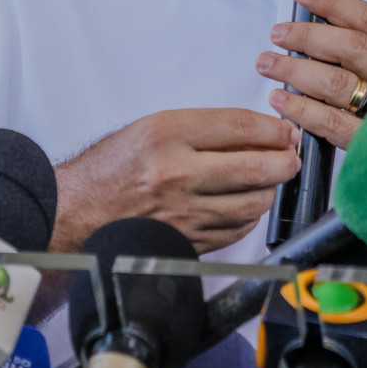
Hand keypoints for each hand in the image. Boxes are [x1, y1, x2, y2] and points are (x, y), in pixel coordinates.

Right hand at [53, 108, 300, 254]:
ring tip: (269, 179)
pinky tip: (244, 204)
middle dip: (285, 160)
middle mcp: (177, 174)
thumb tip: (254, 133)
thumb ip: (202, 129)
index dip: (273, 129)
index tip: (284, 131)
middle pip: (256, 167)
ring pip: (253, 203)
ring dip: (270, 190)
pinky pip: (237, 230)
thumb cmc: (110, 170)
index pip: (241, 127)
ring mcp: (183, 212)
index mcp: (166, 135)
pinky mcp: (187, 240)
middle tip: (290, 156)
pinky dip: (249, 216)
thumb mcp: (151, 128)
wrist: (76, 212)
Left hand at [259, 0, 366, 150]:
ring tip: (268, 64)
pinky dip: (302, 109)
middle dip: (308, 36)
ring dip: (296, 70)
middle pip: (352, 47)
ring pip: (337, 83)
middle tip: (278, 33)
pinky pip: (332, 123)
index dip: (334, 3)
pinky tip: (281, 100)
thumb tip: (321, 32)